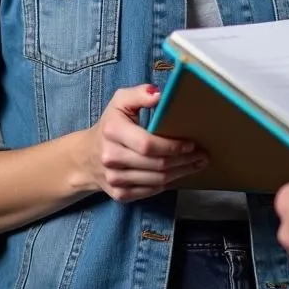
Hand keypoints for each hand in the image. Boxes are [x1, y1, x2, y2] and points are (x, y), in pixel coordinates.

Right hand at [77, 85, 207, 201]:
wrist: (86, 156)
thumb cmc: (111, 124)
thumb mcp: (121, 101)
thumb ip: (139, 94)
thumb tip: (159, 94)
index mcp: (113, 131)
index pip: (148, 144)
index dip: (172, 146)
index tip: (191, 143)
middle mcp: (111, 157)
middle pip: (156, 165)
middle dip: (184, 161)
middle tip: (203, 155)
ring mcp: (114, 179)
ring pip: (156, 181)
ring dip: (181, 173)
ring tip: (197, 164)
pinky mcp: (119, 194)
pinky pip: (150, 191)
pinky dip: (167, 183)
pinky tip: (179, 174)